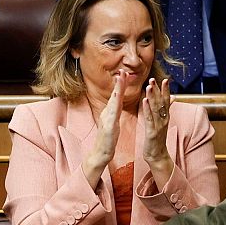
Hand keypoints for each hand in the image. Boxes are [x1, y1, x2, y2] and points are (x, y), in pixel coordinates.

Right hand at [83, 72, 124, 188]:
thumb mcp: (113, 122)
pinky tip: (117, 103)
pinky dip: (115, 109)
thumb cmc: (108, 139)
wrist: (100, 153)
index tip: (124, 72)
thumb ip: (115, 111)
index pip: (117, 96)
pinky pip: (112, 118)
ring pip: (113, 104)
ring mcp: (107, 120)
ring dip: (117, 92)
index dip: (121, 84)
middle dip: (119, 83)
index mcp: (111, 112)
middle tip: (122, 71)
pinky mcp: (108, 129)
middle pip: (115, 96)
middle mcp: (108, 114)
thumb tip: (117, 101)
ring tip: (120, 82)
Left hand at [139, 77, 174, 184]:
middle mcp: (164, 120)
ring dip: (152, 96)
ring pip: (155, 108)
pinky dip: (147, 109)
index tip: (165, 79)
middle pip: (161, 102)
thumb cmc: (158, 139)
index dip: (166, 90)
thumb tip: (172, 99)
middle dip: (158, 90)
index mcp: (165, 117)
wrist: (158, 156)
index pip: (166, 101)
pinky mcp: (152, 132)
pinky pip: (149, 118)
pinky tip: (144, 100)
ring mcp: (158, 126)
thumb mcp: (162, 123)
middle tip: (154, 79)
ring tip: (149, 86)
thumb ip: (165, 110)